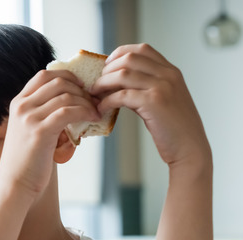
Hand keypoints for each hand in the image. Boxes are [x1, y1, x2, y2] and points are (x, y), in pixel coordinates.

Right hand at [0, 69, 99, 196]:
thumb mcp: (30, 129)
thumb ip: (44, 113)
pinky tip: (92, 119)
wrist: (15, 183)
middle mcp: (21, 106)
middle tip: (94, 101)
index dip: (67, 76)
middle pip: (58, 82)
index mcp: (18, 103)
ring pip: (66, 95)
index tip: (81, 87)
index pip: (44, 75)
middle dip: (81, 89)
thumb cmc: (26, 161)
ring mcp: (29, 118)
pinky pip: (69, 111)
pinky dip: (85, 112)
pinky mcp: (40, 131)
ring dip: (87, 102)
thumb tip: (72, 101)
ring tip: (95, 112)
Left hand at [92, 44, 210, 167]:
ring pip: (123, 74)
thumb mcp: (162, 98)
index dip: (119, 54)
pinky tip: (102, 108)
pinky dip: (107, 101)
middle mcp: (168, 74)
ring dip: (102, 83)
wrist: (189, 147)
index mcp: (170, 71)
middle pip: (129, 58)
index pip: (142, 49)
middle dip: (107, 69)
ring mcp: (162, 87)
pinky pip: (122, 95)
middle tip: (96, 83)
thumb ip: (145, 86)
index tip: (106, 66)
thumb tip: (114, 81)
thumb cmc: (172, 127)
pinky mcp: (154, 102)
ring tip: (93, 94)